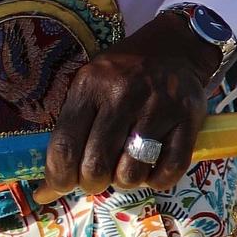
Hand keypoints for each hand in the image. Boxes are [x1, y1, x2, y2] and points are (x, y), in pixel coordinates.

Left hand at [40, 11, 221, 196]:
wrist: (175, 47)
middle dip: (91, 183)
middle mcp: (123, 95)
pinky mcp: (188, 118)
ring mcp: (159, 107)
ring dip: (125, 182)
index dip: (57, 178)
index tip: (57, 188)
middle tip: (96, 179)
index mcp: (90, 86)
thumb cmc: (123, 73)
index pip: (65, 146)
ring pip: (132, 172)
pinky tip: (151, 171)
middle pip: (97, 165)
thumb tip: (48, 188)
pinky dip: (157, 180)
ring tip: (125, 171)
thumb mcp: (89, 86)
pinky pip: (170, 169)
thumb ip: (70, 130)